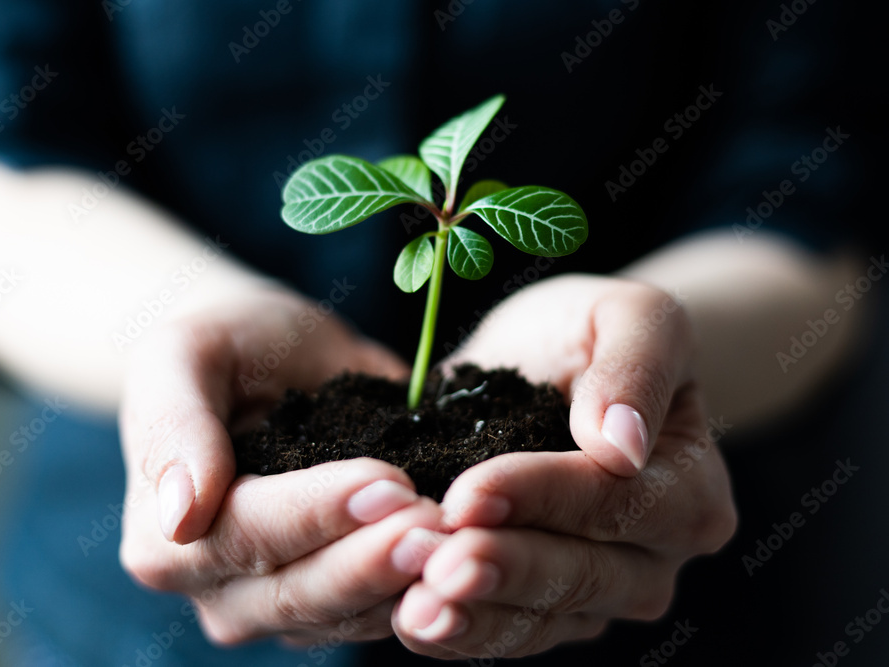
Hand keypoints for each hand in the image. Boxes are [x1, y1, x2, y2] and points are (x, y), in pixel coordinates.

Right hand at [117, 288, 443, 643]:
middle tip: (438, 524)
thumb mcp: (184, 356)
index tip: (387, 482)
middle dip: (371, 560)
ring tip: (459, 539)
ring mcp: (269, 606)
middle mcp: (212, 588)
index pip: (245, 534)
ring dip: (403, 582)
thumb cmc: (227, 346)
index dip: (317, 512)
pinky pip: (372, 613)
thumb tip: (180, 517)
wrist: (266, 360)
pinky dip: (417, 589)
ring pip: (342, 614)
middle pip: (297, 591)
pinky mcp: (326, 606)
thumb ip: (174, 426)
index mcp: (163, 537)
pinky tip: (461, 554)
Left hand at [391, 275, 736, 658]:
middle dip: (504, 570)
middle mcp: (654, 556)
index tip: (468, 493)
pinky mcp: (548, 609)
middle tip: (438, 569)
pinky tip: (410, 620)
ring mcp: (601, 592)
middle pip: (581, 575)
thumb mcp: (629, 314)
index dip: (540, 498)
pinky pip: (507, 631)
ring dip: (476, 617)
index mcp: (690, 489)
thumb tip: (622, 445)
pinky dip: (460, 630)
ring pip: (540, 619)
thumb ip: (637, 364)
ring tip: (415, 611)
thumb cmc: (592, 331)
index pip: (614, 500)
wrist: (550, 363)